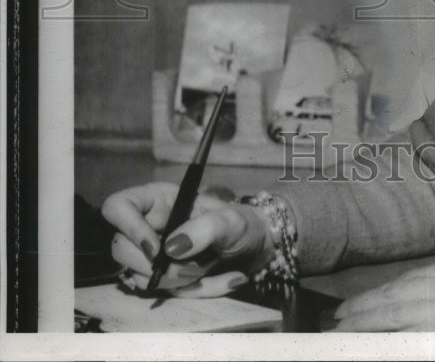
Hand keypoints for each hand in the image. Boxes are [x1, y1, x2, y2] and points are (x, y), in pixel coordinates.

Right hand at [101, 182, 276, 297]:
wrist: (256, 246)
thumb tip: (171, 248)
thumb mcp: (230, 220)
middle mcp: (148, 226)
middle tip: (190, 268)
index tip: (156, 248)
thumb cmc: (241, 222)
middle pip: (119, 249)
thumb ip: (204, 228)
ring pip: (139, 278)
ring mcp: (152, 256)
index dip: (128, 227)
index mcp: (158, 201)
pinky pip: (166, 294)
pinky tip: (225, 279)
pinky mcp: (163, 279)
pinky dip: (197, 292)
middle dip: (154, 266)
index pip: (118, 207)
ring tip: (208, 268)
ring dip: (176, 281)